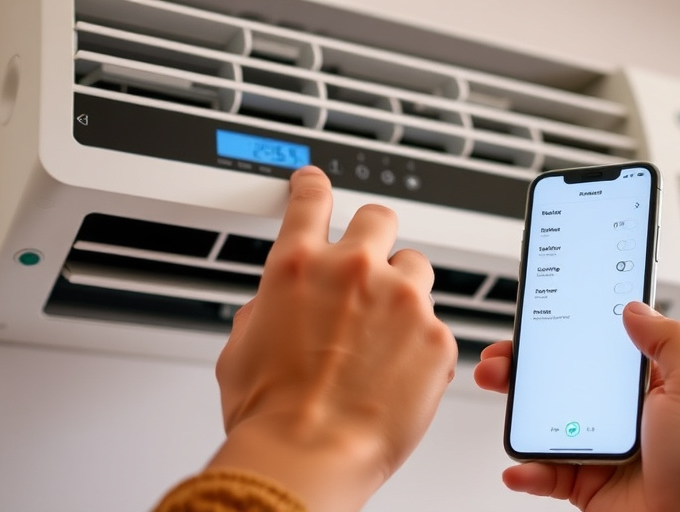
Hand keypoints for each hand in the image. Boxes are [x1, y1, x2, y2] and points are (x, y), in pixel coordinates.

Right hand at [208, 166, 457, 511]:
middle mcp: (354, 271)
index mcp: (299, 266)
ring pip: (416, 268)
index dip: (314, 185)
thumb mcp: (243, 349)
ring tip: (388, 333)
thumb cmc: (271, 413)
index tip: (316, 181)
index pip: (312, 200)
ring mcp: (401, 301)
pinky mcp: (436, 336)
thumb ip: (267, 309)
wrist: (307, 455)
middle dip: (373, 237)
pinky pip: (436, 324)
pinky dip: (422, 343)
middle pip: (379, 219)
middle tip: (369, 267)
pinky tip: (400, 373)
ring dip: (403, 290)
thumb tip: (276, 305)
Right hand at [474, 301, 679, 511]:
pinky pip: (547, 472)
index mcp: (652, 389)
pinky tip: (519, 465)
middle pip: (565, 381)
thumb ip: (669, 341)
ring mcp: (603, 450)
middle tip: (503, 360)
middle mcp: (625, 417)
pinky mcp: (587, 485)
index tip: (540, 321)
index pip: (602, 350)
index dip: (569, 333)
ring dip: (517, 410)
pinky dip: (527, 469)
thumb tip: (636, 309)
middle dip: (527, 368)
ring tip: (501, 397)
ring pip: (548, 422)